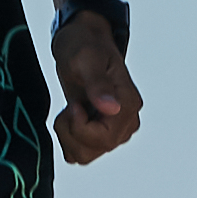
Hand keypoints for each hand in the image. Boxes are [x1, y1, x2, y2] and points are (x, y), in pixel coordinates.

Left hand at [51, 16, 139, 164]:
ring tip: (70, 109)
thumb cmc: (85, 45)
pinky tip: (71, 117)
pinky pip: (81, 152)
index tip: (74, 106)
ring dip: (68, 135)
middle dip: (72, 131)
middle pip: (95, 149)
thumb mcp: (86, 59)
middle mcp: (126, 121)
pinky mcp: (101, 133)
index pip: (106, 139)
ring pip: (86, 155)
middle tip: (71, 105)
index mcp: (128, 104)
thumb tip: (111, 108)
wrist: (82, 42)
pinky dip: (68, 138)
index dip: (81, 127)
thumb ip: (98, 84)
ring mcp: (115, 130)